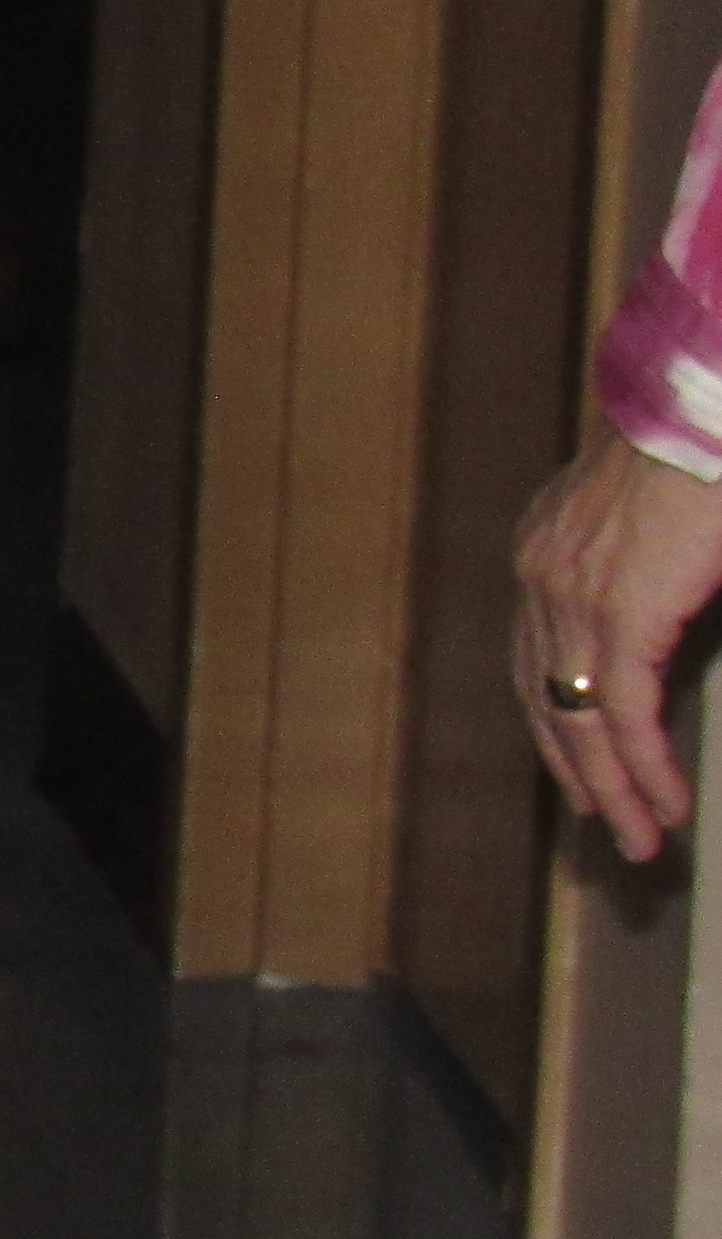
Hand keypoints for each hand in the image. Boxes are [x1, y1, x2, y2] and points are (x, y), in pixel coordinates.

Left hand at [513, 435, 721, 861]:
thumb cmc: (702, 446)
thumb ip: (656, 572)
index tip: (578, 767)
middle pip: (545, 697)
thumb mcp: (666, 520)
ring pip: (581, 718)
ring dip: (615, 786)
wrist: (704, 401)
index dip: (555, 720)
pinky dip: (644, 765)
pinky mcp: (618, 612)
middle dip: (578, 770)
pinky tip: (662, 804)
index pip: (534, 656)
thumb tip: (670, 611)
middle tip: (607, 824)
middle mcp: (542, 575)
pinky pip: (623, 711)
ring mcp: (572, 596)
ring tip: (643, 838)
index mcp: (547, 548)